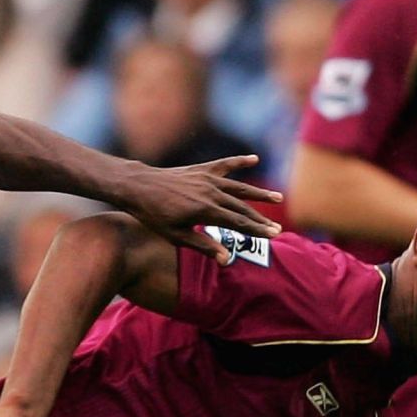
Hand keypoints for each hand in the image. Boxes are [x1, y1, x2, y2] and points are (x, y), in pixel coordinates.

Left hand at [115, 157, 281, 263]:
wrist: (138, 187)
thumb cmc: (154, 216)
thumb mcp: (176, 236)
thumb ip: (203, 245)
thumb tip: (226, 258)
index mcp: (206, 210)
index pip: (238, 222)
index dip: (257, 230)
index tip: (274, 235)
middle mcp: (211, 192)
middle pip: (242, 207)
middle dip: (261, 219)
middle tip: (279, 229)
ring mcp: (207, 179)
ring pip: (239, 187)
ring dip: (259, 193)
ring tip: (278, 198)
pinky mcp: (201, 169)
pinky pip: (224, 165)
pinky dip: (239, 161)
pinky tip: (254, 158)